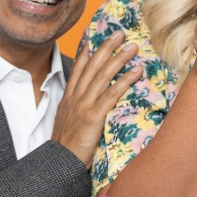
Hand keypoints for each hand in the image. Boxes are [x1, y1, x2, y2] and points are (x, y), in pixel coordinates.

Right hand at [51, 30, 142, 166]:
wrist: (60, 163)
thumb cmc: (67, 147)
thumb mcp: (67, 123)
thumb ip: (76, 110)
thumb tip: (88, 104)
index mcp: (68, 98)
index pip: (77, 69)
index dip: (86, 51)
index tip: (94, 36)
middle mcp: (75, 97)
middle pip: (91, 66)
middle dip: (106, 47)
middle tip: (119, 33)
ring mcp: (84, 105)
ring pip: (103, 75)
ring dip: (119, 58)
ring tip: (132, 47)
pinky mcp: (93, 116)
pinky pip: (112, 93)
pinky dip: (125, 80)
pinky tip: (137, 71)